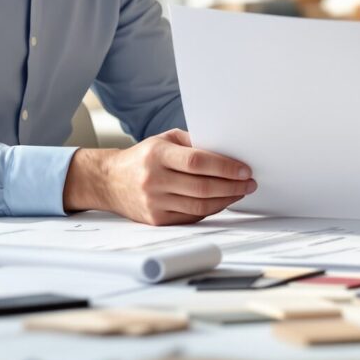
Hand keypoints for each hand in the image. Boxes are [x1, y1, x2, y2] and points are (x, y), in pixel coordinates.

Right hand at [64, 129, 254, 225]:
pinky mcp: (156, 219)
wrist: (110, 181)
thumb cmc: (143, 158)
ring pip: (199, 205)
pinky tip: (222, 201)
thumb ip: (193, 143)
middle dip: (232, 186)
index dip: (225, 167)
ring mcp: (154, 202)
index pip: (197, 161)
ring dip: (226, 200)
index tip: (244, 169)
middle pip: (202, 186)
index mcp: (157, 154)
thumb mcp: (164, 140)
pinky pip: (191, 217)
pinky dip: (211, 209)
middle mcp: (154, 179)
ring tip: (240, 192)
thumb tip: (228, 151)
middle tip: (249, 183)